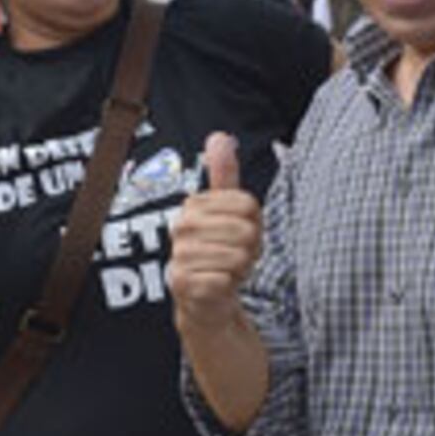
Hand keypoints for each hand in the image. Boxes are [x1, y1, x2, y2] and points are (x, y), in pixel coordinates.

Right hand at [166, 133, 260, 332]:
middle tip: (236, 256)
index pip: (247, 204)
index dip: (255, 223)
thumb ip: (224, 175)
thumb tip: (219, 136)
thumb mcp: (227, 211)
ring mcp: (180, 256)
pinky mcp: (183, 284)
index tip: (242, 234)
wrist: (206, 299)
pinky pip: (225, 280)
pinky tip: (219, 286)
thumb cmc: (220, 251)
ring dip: (241, 269)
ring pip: (238, 256)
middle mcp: (182, 227)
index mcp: (194, 204)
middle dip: (250, 248)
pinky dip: (230, 286)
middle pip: (245, 230)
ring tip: (227, 271)